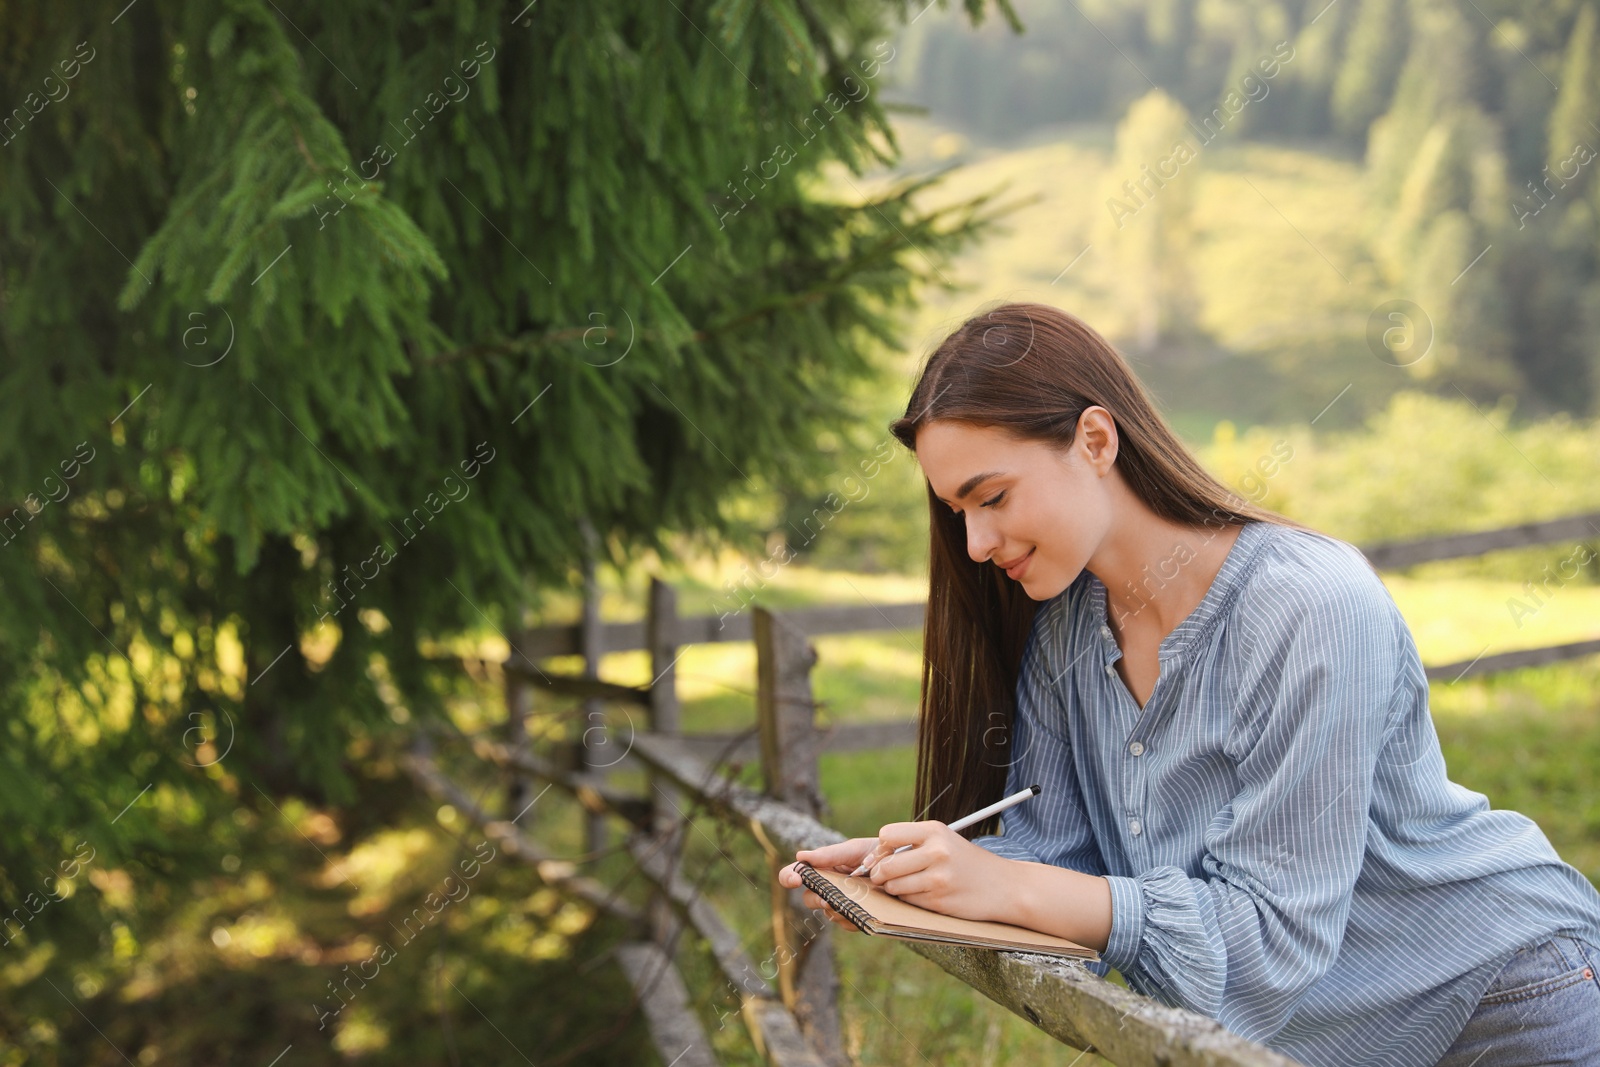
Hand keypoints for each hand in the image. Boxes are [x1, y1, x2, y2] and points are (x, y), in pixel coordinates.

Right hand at [778, 837, 877, 931]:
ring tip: (852, 903)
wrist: (906, 866)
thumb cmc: (876, 853)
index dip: (789, 877)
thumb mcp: (856, 849)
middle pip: (809, 899)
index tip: (794, 880)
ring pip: (828, 914)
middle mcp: (828, 888)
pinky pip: (847, 923)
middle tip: (827, 898)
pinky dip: (853, 918)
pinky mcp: (856, 917)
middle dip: (815, 899)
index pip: (796, 873)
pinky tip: (864, 911)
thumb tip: (800, 856)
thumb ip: (830, 854)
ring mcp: (841, 904)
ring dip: (836, 910)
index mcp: (823, 868)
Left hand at [866, 821, 1011, 921]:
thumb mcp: (943, 840)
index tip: (885, 855)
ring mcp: (938, 878)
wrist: (1004, 886)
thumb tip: (870, 859)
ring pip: (894, 887)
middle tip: (886, 876)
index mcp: (934, 831)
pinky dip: (910, 900)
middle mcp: (937, 852)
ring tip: (913, 884)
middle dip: (880, 874)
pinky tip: (926, 894)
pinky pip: (908, 902)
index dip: (881, 848)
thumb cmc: (966, 862)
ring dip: (895, 889)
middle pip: (886, 866)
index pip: (887, 835)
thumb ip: (910, 843)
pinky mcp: (939, 901)